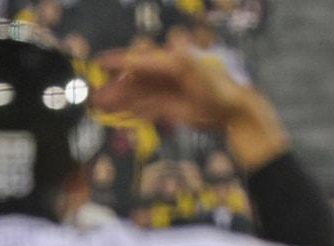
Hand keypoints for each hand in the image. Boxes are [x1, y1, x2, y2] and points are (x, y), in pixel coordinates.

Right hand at [94, 42, 287, 169]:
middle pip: (137, 79)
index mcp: (172, 62)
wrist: (236, 115)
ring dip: (121, 101)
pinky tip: (120, 116)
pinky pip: (148, 108)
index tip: (99, 62)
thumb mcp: (205, 75)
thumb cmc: (222, 91)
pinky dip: (135, 112)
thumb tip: (177, 42)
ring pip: (139, 95)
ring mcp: (169, 91)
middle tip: (97, 96)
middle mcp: (168, 75)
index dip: (120, 61)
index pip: (141, 60)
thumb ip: (187, 62)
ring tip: (100, 106)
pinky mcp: (172, 108)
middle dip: (117, 86)